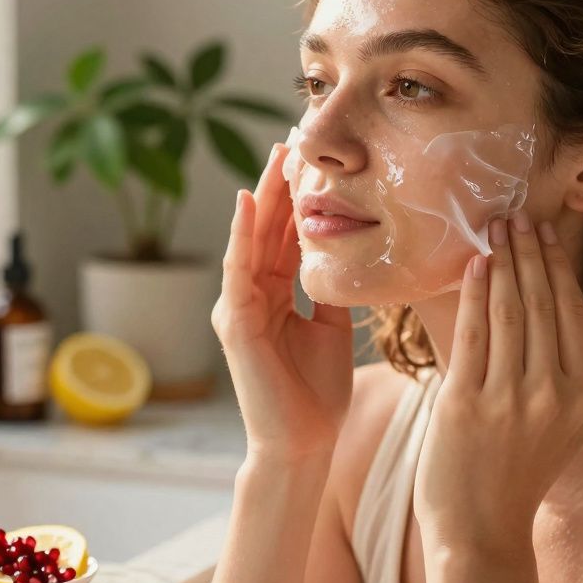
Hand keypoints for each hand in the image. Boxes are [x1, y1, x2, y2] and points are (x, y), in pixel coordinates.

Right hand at [212, 143, 355, 461]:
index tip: (313, 160)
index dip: (298, 198)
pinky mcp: (235, 321)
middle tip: (292, 140)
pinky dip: (243, 234)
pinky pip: (238, 268)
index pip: (284, 235)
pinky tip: (250, 201)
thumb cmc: (316, 392)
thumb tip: (347, 248)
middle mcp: (252, 294)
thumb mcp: (331, 326)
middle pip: (267, 228)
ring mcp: (239, 306)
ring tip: (275, 156)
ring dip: (263, 196)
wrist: (305, 442)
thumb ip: (330, 288)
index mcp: (274, 294)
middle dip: (280, 185)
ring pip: (251, 239)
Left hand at [413, 212, 582, 553]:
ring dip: (505, 263)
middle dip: (531, 254)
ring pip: (512, 313)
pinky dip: (476, 295)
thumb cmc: (519, 471)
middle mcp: (553, 395)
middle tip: (517, 214)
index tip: (546, 233)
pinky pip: (474, 335)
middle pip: (544, 306)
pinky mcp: (466, 404)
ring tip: (497, 228)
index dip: (559, 268)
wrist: (481, 530)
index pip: (574, 314)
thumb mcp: (567, 424)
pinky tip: (476, 265)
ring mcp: (510, 399)